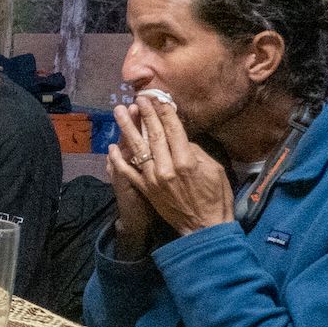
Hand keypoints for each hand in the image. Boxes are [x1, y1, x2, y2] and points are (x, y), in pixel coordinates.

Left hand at [110, 94, 232, 238]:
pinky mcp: (145, 189)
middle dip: (145, 115)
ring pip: (137, 148)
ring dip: (126, 129)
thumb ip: (195, 151)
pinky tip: (112, 146)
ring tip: (118, 112)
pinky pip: (127, 171)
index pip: (173, 130)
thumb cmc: (215, 196)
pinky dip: (118, 159)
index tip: (157, 99)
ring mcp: (153, 178)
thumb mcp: (214, 169)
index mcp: (186, 161)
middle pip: (153, 135)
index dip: (164, 113)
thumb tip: (181, 138)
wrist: (204, 227)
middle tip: (137, 99)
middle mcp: (167, 167)